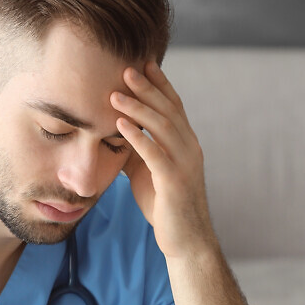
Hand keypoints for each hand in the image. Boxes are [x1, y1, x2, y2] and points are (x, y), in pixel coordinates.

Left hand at [111, 62, 216, 259]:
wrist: (186, 241)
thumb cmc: (165, 206)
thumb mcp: (148, 172)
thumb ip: (136, 151)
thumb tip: (114, 133)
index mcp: (186, 143)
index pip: (174, 106)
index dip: (159, 84)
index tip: (143, 63)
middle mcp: (189, 148)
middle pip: (168, 109)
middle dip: (147, 88)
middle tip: (126, 68)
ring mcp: (184, 164)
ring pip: (162, 127)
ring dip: (138, 108)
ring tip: (115, 94)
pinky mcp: (174, 182)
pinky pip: (155, 153)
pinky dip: (137, 137)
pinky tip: (120, 125)